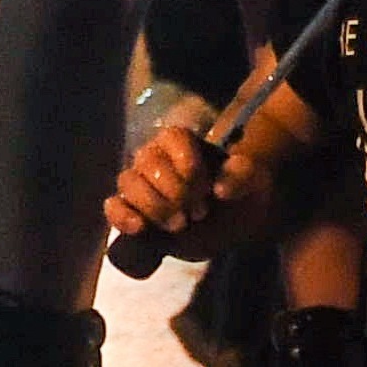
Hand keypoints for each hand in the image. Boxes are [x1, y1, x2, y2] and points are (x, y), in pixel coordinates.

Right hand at [105, 118, 264, 261]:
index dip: (189, 166)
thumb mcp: (253, 182)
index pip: (172, 138)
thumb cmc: (238, 193)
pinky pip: (113, 206)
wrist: (230, 223)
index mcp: (180, 140)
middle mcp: (153, 155)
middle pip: (148, 163)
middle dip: (174, 192)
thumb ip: (242, 176)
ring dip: (154, 206)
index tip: (208, 190)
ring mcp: (138, 182)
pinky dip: (122, 216)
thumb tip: (221, 189)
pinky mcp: (130, 210)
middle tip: (199, 213)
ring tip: (180, 225)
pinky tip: (140, 228)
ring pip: (128, 183)